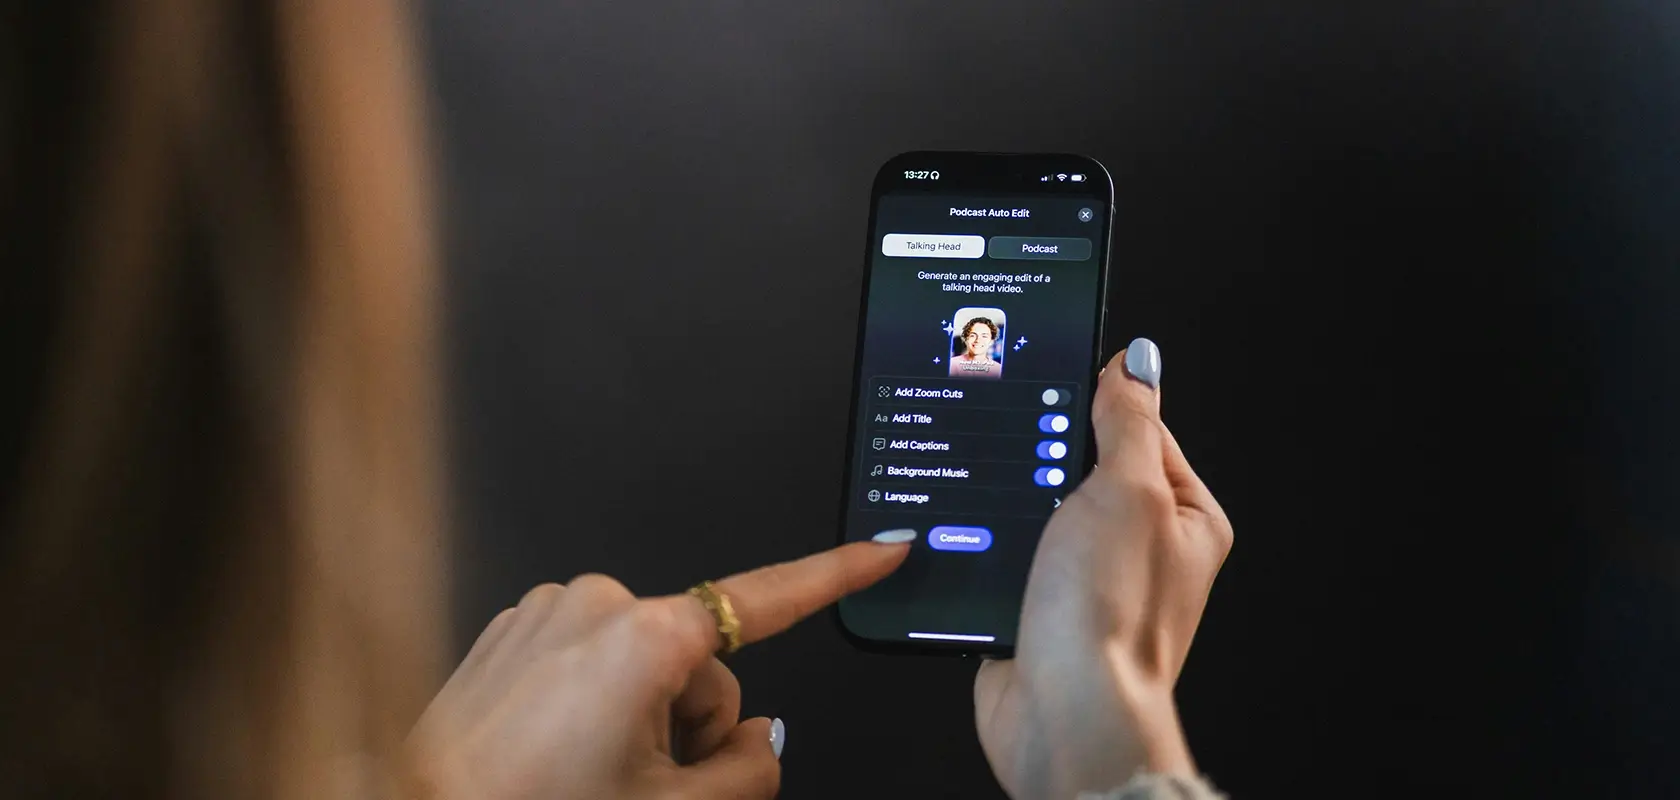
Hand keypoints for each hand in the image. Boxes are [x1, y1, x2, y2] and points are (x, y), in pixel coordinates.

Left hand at [408, 540, 909, 799]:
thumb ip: (748, 772)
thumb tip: (763, 740)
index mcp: (647, 637)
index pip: (768, 601)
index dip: (837, 577)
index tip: (883, 549)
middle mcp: (599, 602)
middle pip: (701, 664)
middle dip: (689, 725)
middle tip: (643, 783)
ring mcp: (549, 610)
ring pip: (643, 663)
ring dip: (636, 717)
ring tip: (584, 773)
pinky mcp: (515, 626)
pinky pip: (588, 657)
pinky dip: (590, 701)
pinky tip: (554, 752)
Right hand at [975, 339, 1232, 798]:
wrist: (1063, 713)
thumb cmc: (1112, 620)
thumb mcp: (1128, 491)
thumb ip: (1129, 421)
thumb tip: (1136, 362)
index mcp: (1184, 516)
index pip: (1139, 428)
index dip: (1093, 405)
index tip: (1053, 390)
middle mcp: (1142, 550)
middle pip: (1081, 468)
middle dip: (1042, 463)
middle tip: (1026, 467)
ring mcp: (1090, 582)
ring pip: (1036, 513)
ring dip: (1011, 511)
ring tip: (1009, 521)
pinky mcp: (1041, 610)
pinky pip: (1007, 558)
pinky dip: (989, 551)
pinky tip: (984, 551)